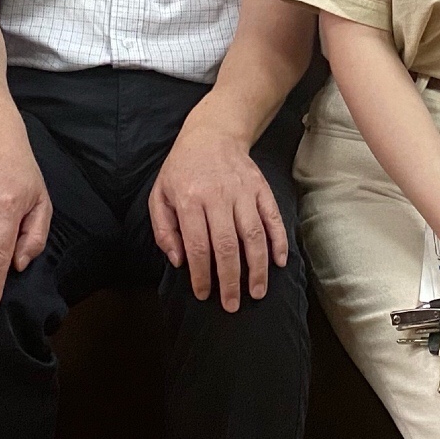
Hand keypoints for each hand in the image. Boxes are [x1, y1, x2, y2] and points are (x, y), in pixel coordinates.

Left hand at [148, 117, 288, 310]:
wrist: (213, 133)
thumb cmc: (182, 169)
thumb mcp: (160, 194)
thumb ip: (163, 230)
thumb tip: (179, 261)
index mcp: (190, 199)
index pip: (198, 246)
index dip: (202, 275)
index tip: (204, 294)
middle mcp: (218, 196)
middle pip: (227, 246)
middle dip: (231, 280)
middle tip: (232, 305)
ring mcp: (243, 191)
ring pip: (254, 235)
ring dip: (257, 268)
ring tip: (257, 292)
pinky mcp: (261, 188)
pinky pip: (273, 218)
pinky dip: (279, 241)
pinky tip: (279, 262)